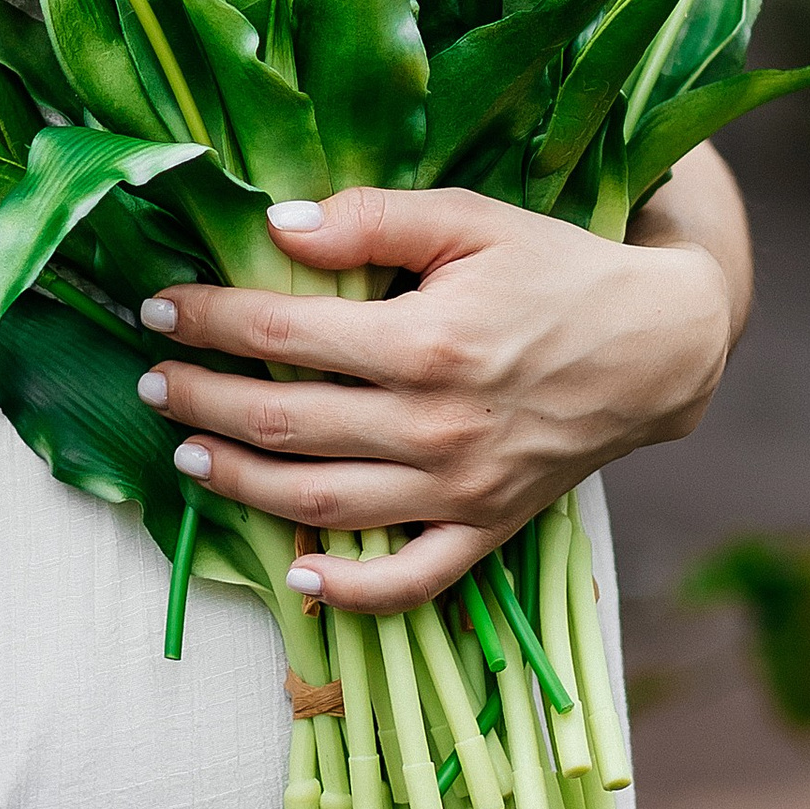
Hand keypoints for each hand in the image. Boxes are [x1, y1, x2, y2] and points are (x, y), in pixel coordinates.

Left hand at [136, 179, 739, 613]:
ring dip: (242, 488)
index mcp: (425, 342)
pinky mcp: (490, 527)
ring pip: (325, 505)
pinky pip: (411, 578)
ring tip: (186, 459)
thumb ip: (370, 220)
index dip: (208, 322)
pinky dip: (351, 590)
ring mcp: (463, 489)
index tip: (158, 309)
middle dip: (202, 405)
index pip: (282, 336)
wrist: (658, 346)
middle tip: (151, 384)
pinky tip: (296, 574)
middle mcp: (437, 426)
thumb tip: (276, 226)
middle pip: (286, 425)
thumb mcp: (470, 219)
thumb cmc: (556, 268)